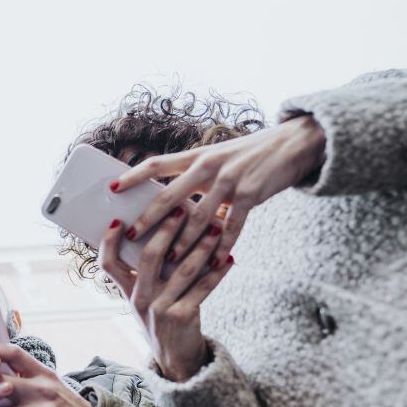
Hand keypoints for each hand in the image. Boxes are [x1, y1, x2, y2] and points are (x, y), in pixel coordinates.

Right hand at [98, 208, 233, 381]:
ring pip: (181, 270)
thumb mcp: (146, 299)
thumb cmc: (162, 320)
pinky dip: (218, 272)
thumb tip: (163, 233)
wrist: (176, 360)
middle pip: (148, 257)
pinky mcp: (182, 317)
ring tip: (215, 229)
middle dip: (165, 230)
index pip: (108, 264)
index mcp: (127, 292)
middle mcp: (140, 299)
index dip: (109, 241)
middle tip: (180, 210)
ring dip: (201, 246)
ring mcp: (160, 309)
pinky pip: (203, 288)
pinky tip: (229, 259)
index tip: (119, 220)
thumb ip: (148, 274)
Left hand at [112, 115, 325, 262]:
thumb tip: (169, 200)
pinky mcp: (250, 194)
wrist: (294, 143)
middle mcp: (209, 166)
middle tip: (131, 235)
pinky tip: (213, 262)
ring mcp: (229, 180)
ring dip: (182, 241)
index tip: (111, 188)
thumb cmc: (250, 155)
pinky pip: (231, 226)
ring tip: (168, 260)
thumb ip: (194, 176)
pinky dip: (221, 246)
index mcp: (197, 156)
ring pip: (198, 217)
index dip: (133, 175)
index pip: (157, 164)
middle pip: (170, 195)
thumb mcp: (218, 157)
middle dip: (149, 218)